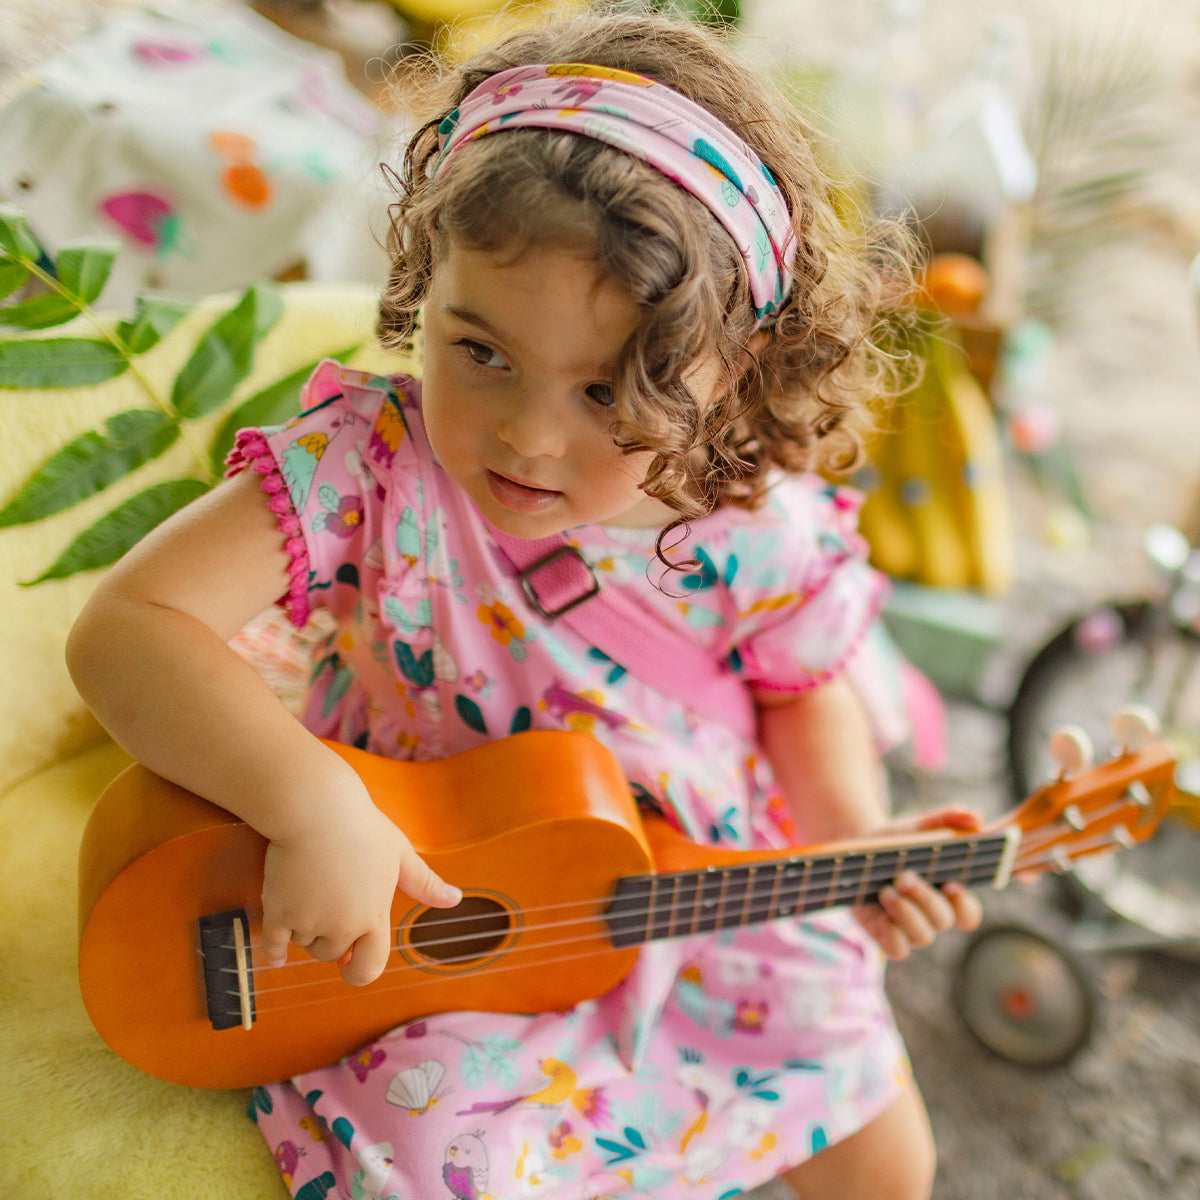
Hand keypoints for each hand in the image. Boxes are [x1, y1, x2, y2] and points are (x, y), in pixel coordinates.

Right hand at [260, 782, 460, 986]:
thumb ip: (424, 882)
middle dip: (328, 937)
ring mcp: (309, 922)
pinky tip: (276, 954)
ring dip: (303, 927)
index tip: (350, 966)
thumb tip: (455, 900)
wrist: (316, 809)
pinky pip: (272, 946)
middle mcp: (343, 927)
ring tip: (308, 890)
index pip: (370, 967)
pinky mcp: (279, 913)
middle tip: (327, 902)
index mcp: (374, 916)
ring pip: (303, 943)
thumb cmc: (362, 826)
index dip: (360, 972)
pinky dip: (273, 950)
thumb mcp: (400, 852)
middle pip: (331, 954)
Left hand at [853, 806, 983, 960]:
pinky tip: (882, 914)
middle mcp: (931, 914)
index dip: (965, 906)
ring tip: (887, 889)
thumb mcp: (919, 825)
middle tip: (904, 876)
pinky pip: (897, 950)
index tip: (952, 885)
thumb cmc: (895, 839)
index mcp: (946, 893)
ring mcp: (908, 927)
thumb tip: (976, 817)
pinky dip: (893, 936)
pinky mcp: (885, 934)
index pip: (968, 914)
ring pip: (922, 937)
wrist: (856, 847)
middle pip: (943, 920)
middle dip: (925, 899)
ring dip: (906, 913)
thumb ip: (948, 818)